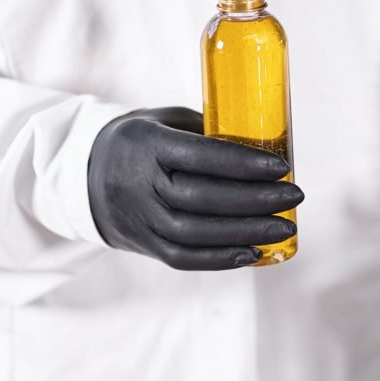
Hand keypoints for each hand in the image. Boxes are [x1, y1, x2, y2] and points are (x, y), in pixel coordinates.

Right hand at [88, 107, 302, 269]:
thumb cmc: (143, 142)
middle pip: (201, 198)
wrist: (85, 175)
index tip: (281, 168)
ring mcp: (139, 218)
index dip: (242, 164)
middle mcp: (138, 183)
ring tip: (283, 227)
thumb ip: (206, 131)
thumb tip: (264, 144)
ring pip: (194, 233)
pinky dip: (221, 259)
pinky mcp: (143, 244)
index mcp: (145, 144)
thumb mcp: (165, 121)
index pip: (198, 155)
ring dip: (245, 232)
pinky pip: (183, 258)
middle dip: (254, 200)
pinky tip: (255, 253)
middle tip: (294, 197)